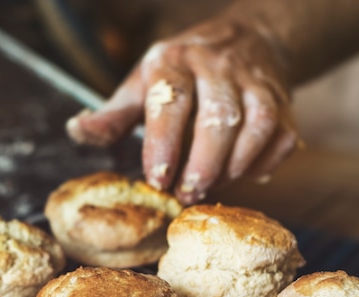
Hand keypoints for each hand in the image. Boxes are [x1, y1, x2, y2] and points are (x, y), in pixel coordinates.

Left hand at [66, 18, 300, 204]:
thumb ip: (112, 115)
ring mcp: (256, 83)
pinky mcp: (283, 101)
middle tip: (186, 195)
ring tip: (213, 188)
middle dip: (203, 164)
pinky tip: (245, 175)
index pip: (172, 102)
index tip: (158, 179)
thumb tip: (76, 131)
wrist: (247, 39)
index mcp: (175, 63)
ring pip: (257, 126)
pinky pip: (282, 135)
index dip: (165, 144)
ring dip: (234, 166)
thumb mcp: (141, 85)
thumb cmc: (182, 73)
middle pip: (219, 118)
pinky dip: (265, 162)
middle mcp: (218, 67)